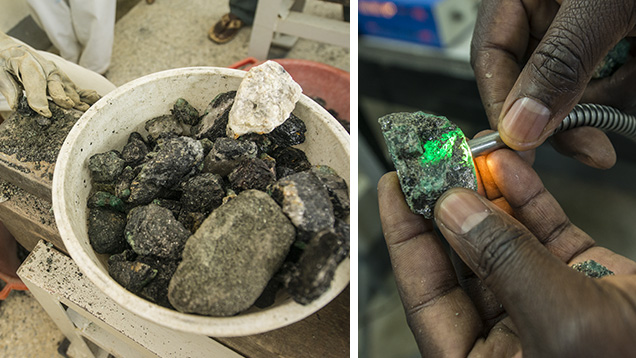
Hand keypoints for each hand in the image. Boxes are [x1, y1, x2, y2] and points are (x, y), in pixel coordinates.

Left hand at [0, 32, 99, 116]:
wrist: (8, 48)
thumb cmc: (3, 61)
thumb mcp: (0, 73)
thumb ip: (9, 88)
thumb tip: (18, 106)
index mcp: (26, 62)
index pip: (35, 81)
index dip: (40, 97)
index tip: (44, 112)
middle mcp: (44, 66)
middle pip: (56, 84)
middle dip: (63, 96)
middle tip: (69, 108)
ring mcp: (56, 72)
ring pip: (67, 87)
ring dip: (76, 99)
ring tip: (86, 110)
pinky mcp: (61, 77)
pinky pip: (75, 87)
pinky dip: (85, 94)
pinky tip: (96, 101)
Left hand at [378, 149, 635, 356]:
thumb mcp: (562, 324)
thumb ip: (504, 263)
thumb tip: (454, 210)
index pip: (425, 292)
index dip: (406, 237)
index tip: (394, 185)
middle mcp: (508, 337)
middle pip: (461, 260)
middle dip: (448, 205)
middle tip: (433, 158)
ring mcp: (547, 307)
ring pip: (502, 242)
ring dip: (488, 194)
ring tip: (470, 151)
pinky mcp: (589, 284)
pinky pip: (546, 236)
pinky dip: (530, 200)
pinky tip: (512, 167)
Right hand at [470, 0, 635, 167]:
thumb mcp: (600, 5)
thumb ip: (559, 63)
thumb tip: (519, 126)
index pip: (491, 59)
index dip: (503, 105)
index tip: (522, 145)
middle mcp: (545, 16)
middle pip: (533, 83)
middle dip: (571, 110)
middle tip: (593, 145)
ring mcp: (581, 33)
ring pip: (577, 89)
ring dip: (613, 95)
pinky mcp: (615, 45)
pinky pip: (613, 83)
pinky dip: (629, 84)